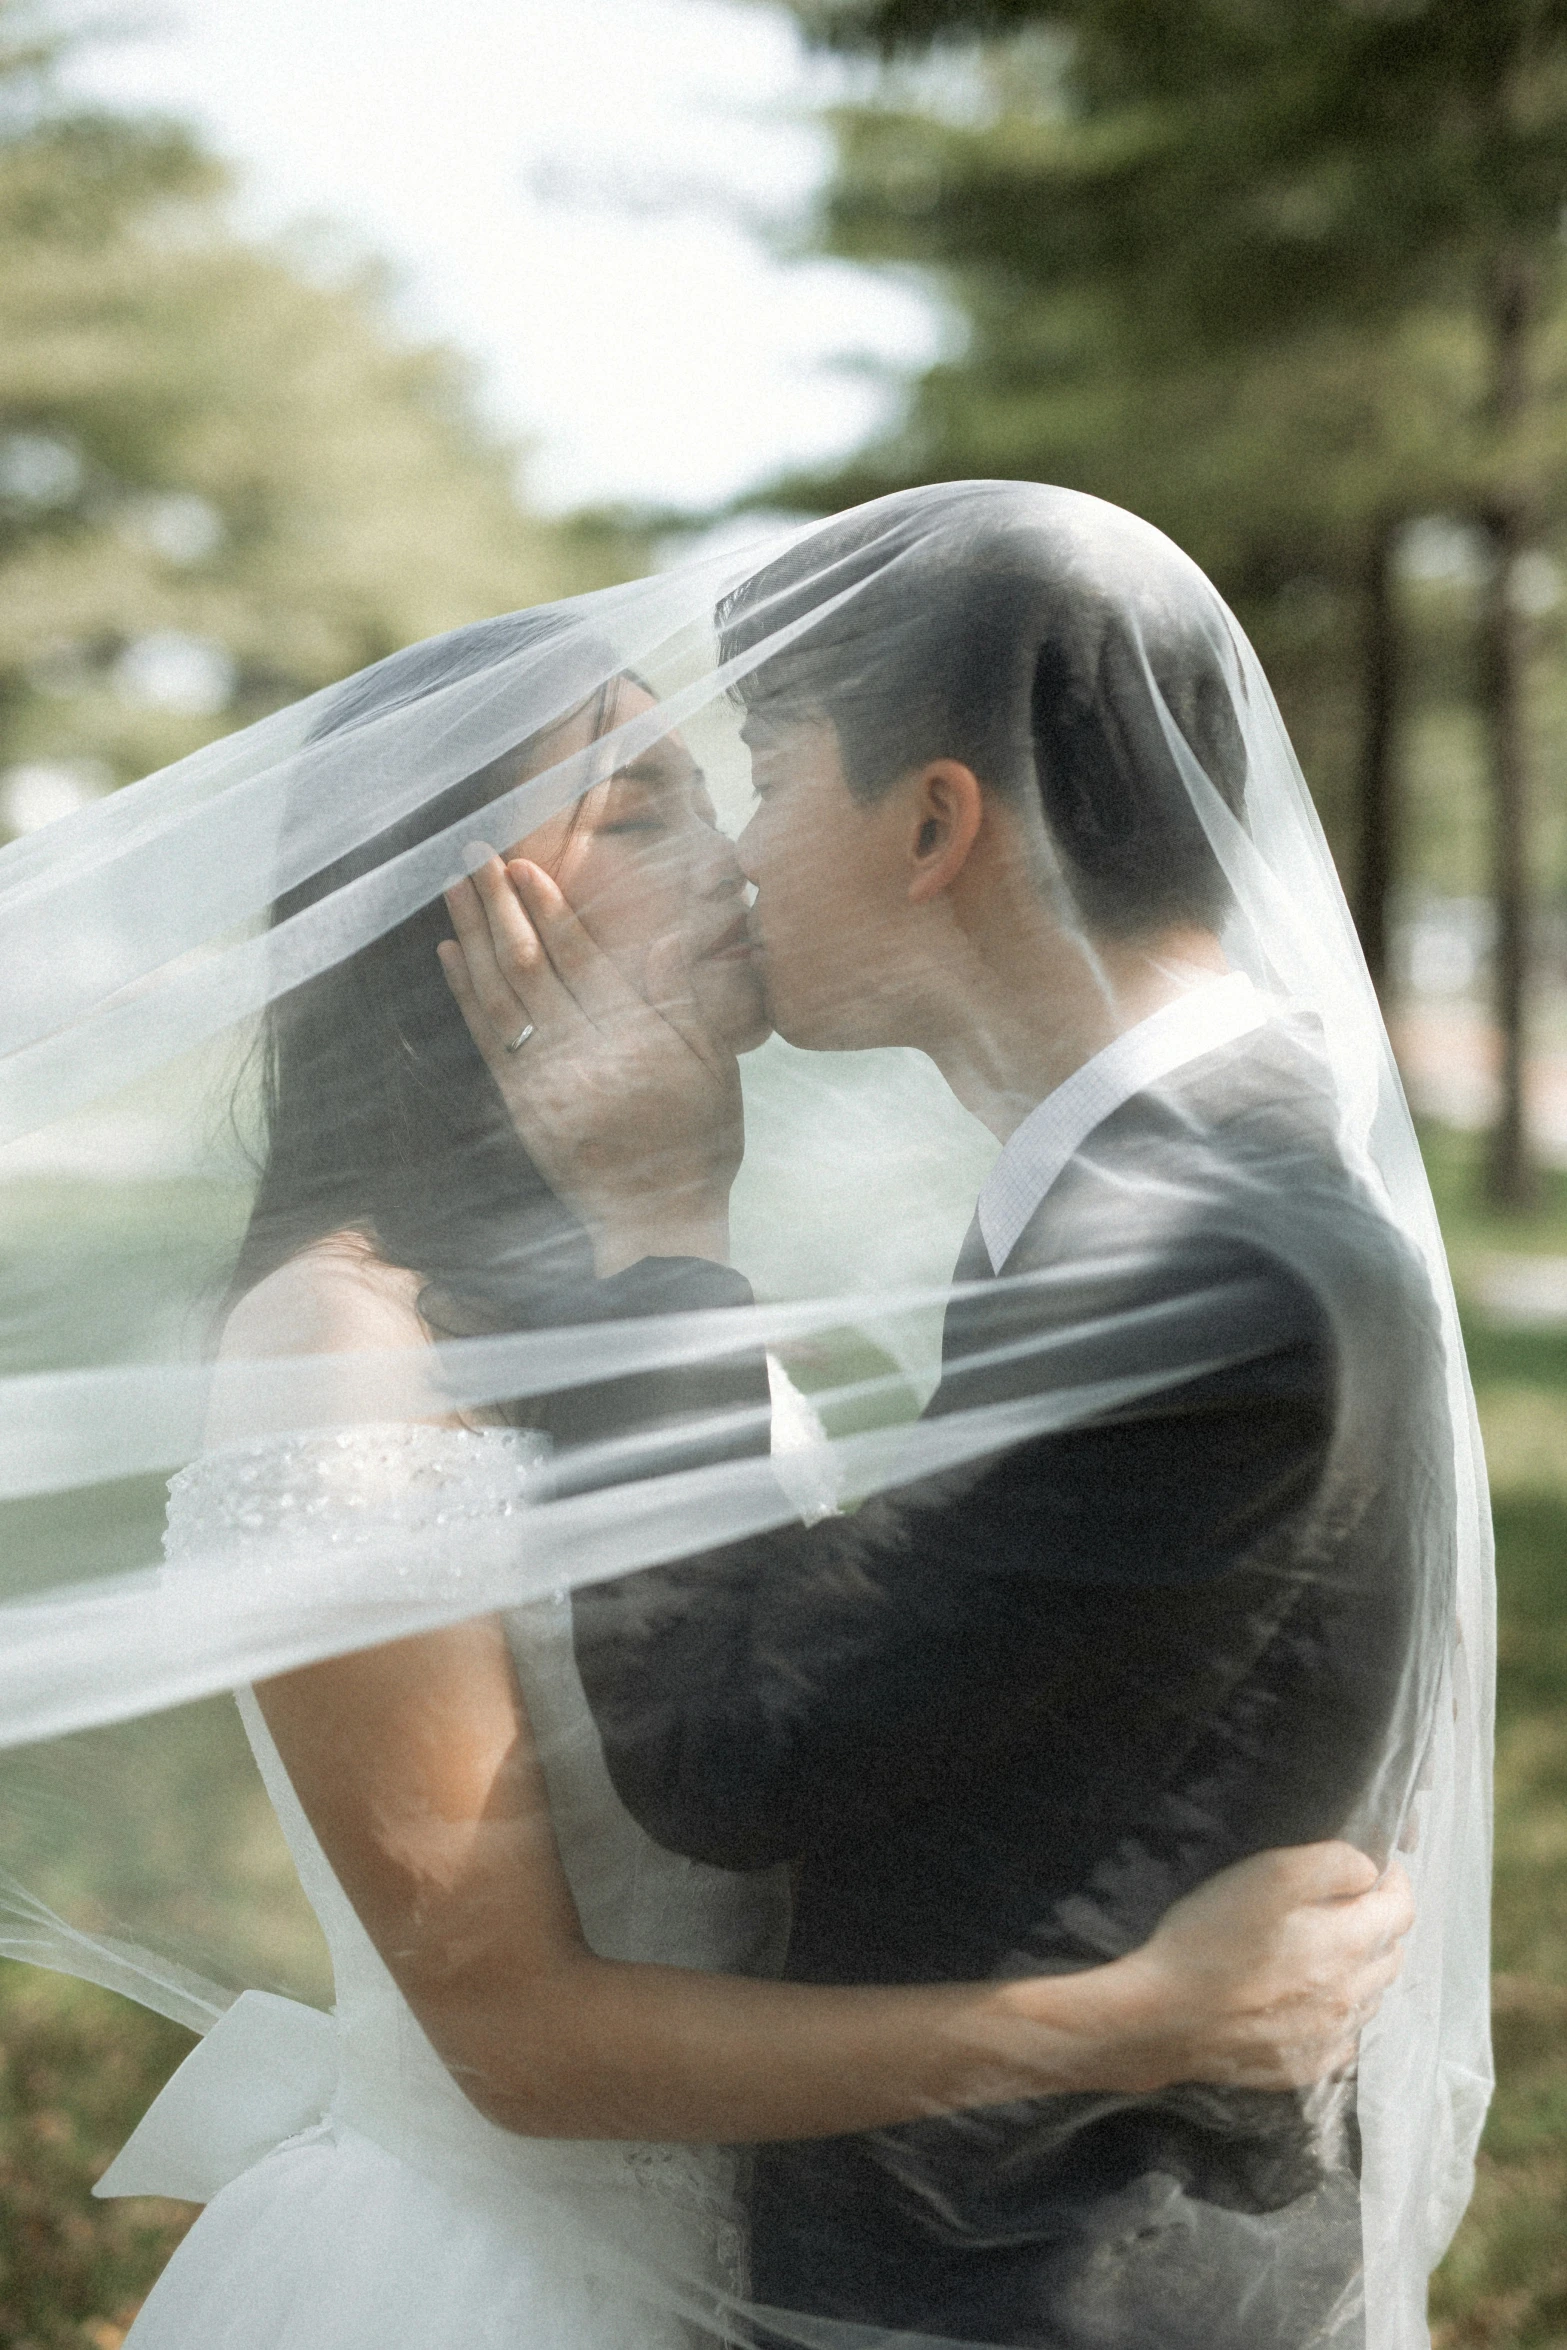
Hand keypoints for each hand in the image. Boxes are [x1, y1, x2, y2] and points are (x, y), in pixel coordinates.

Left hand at [439, 854, 743, 1275]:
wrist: (655, 1227)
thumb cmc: (698, 1146)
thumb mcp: (715, 1071)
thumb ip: (685, 1002)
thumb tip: (665, 936)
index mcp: (632, 1036)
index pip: (581, 958)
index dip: (549, 909)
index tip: (524, 866)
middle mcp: (580, 1051)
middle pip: (529, 963)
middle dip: (498, 905)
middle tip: (471, 854)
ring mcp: (542, 1078)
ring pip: (498, 992)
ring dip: (472, 935)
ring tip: (451, 888)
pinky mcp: (520, 1103)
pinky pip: (486, 1036)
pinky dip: (464, 992)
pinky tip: (449, 955)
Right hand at [999, 1842, 1412, 2095]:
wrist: (1161, 2020)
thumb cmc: (1209, 1939)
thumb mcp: (1266, 1876)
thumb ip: (1330, 1864)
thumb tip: (1370, 1869)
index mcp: (1349, 1946)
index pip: (1403, 1908)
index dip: (1392, 1880)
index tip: (1370, 1866)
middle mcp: (1352, 1998)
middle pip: (1391, 1953)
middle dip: (1377, 1922)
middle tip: (1340, 1902)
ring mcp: (1330, 2039)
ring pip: (1371, 1996)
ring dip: (1361, 1968)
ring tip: (1321, 1947)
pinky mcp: (1304, 2067)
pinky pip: (1344, 2036)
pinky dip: (1338, 2011)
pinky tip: (1307, 1999)